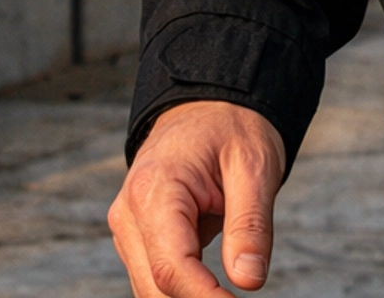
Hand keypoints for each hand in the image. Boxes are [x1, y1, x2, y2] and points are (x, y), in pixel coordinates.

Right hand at [109, 100, 286, 295]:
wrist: (209, 104)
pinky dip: (183, 291)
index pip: (172, 267)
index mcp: (154, 189)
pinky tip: (213, 291)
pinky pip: (156, 278)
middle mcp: (129, 213)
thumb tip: (248, 281)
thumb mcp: (254, 165)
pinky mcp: (138, 238)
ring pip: (152, 290)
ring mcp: (129, 228)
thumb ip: (250, 224)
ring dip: (188, 297)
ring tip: (227, 295)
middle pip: (156, 287)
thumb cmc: (232, 127)